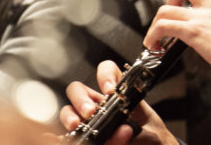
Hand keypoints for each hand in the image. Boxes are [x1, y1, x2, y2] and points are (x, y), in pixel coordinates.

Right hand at [59, 61, 177, 144]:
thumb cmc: (151, 139)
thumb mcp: (148, 133)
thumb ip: (134, 132)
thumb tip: (122, 130)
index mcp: (118, 96)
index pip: (107, 72)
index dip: (106, 75)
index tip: (110, 90)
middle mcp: (100, 105)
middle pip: (78, 89)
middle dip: (80, 99)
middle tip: (90, 112)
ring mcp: (89, 121)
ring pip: (68, 110)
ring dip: (70, 116)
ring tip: (77, 126)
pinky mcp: (83, 137)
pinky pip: (65, 134)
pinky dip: (59, 135)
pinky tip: (59, 136)